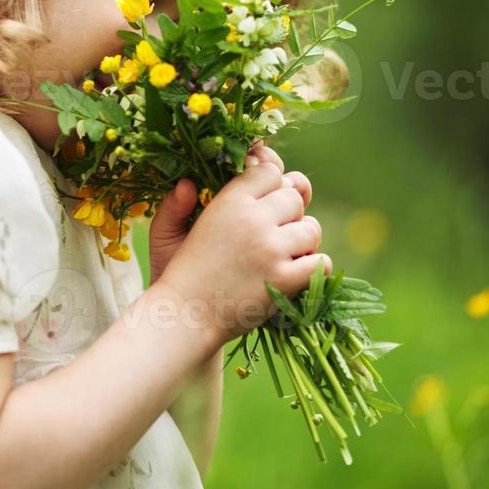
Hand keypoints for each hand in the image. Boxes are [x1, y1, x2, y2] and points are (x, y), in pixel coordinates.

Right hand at [147, 140, 312, 283]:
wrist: (184, 318)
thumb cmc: (178, 273)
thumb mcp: (168, 231)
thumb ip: (178, 202)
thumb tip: (190, 182)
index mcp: (229, 201)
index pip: (270, 171)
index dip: (272, 185)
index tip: (266, 203)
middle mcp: (252, 219)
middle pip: (295, 197)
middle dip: (288, 213)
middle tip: (271, 234)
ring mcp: (270, 250)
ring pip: (312, 229)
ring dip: (303, 242)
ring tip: (283, 255)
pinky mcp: (284, 280)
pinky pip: (320, 261)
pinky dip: (313, 268)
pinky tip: (296, 274)